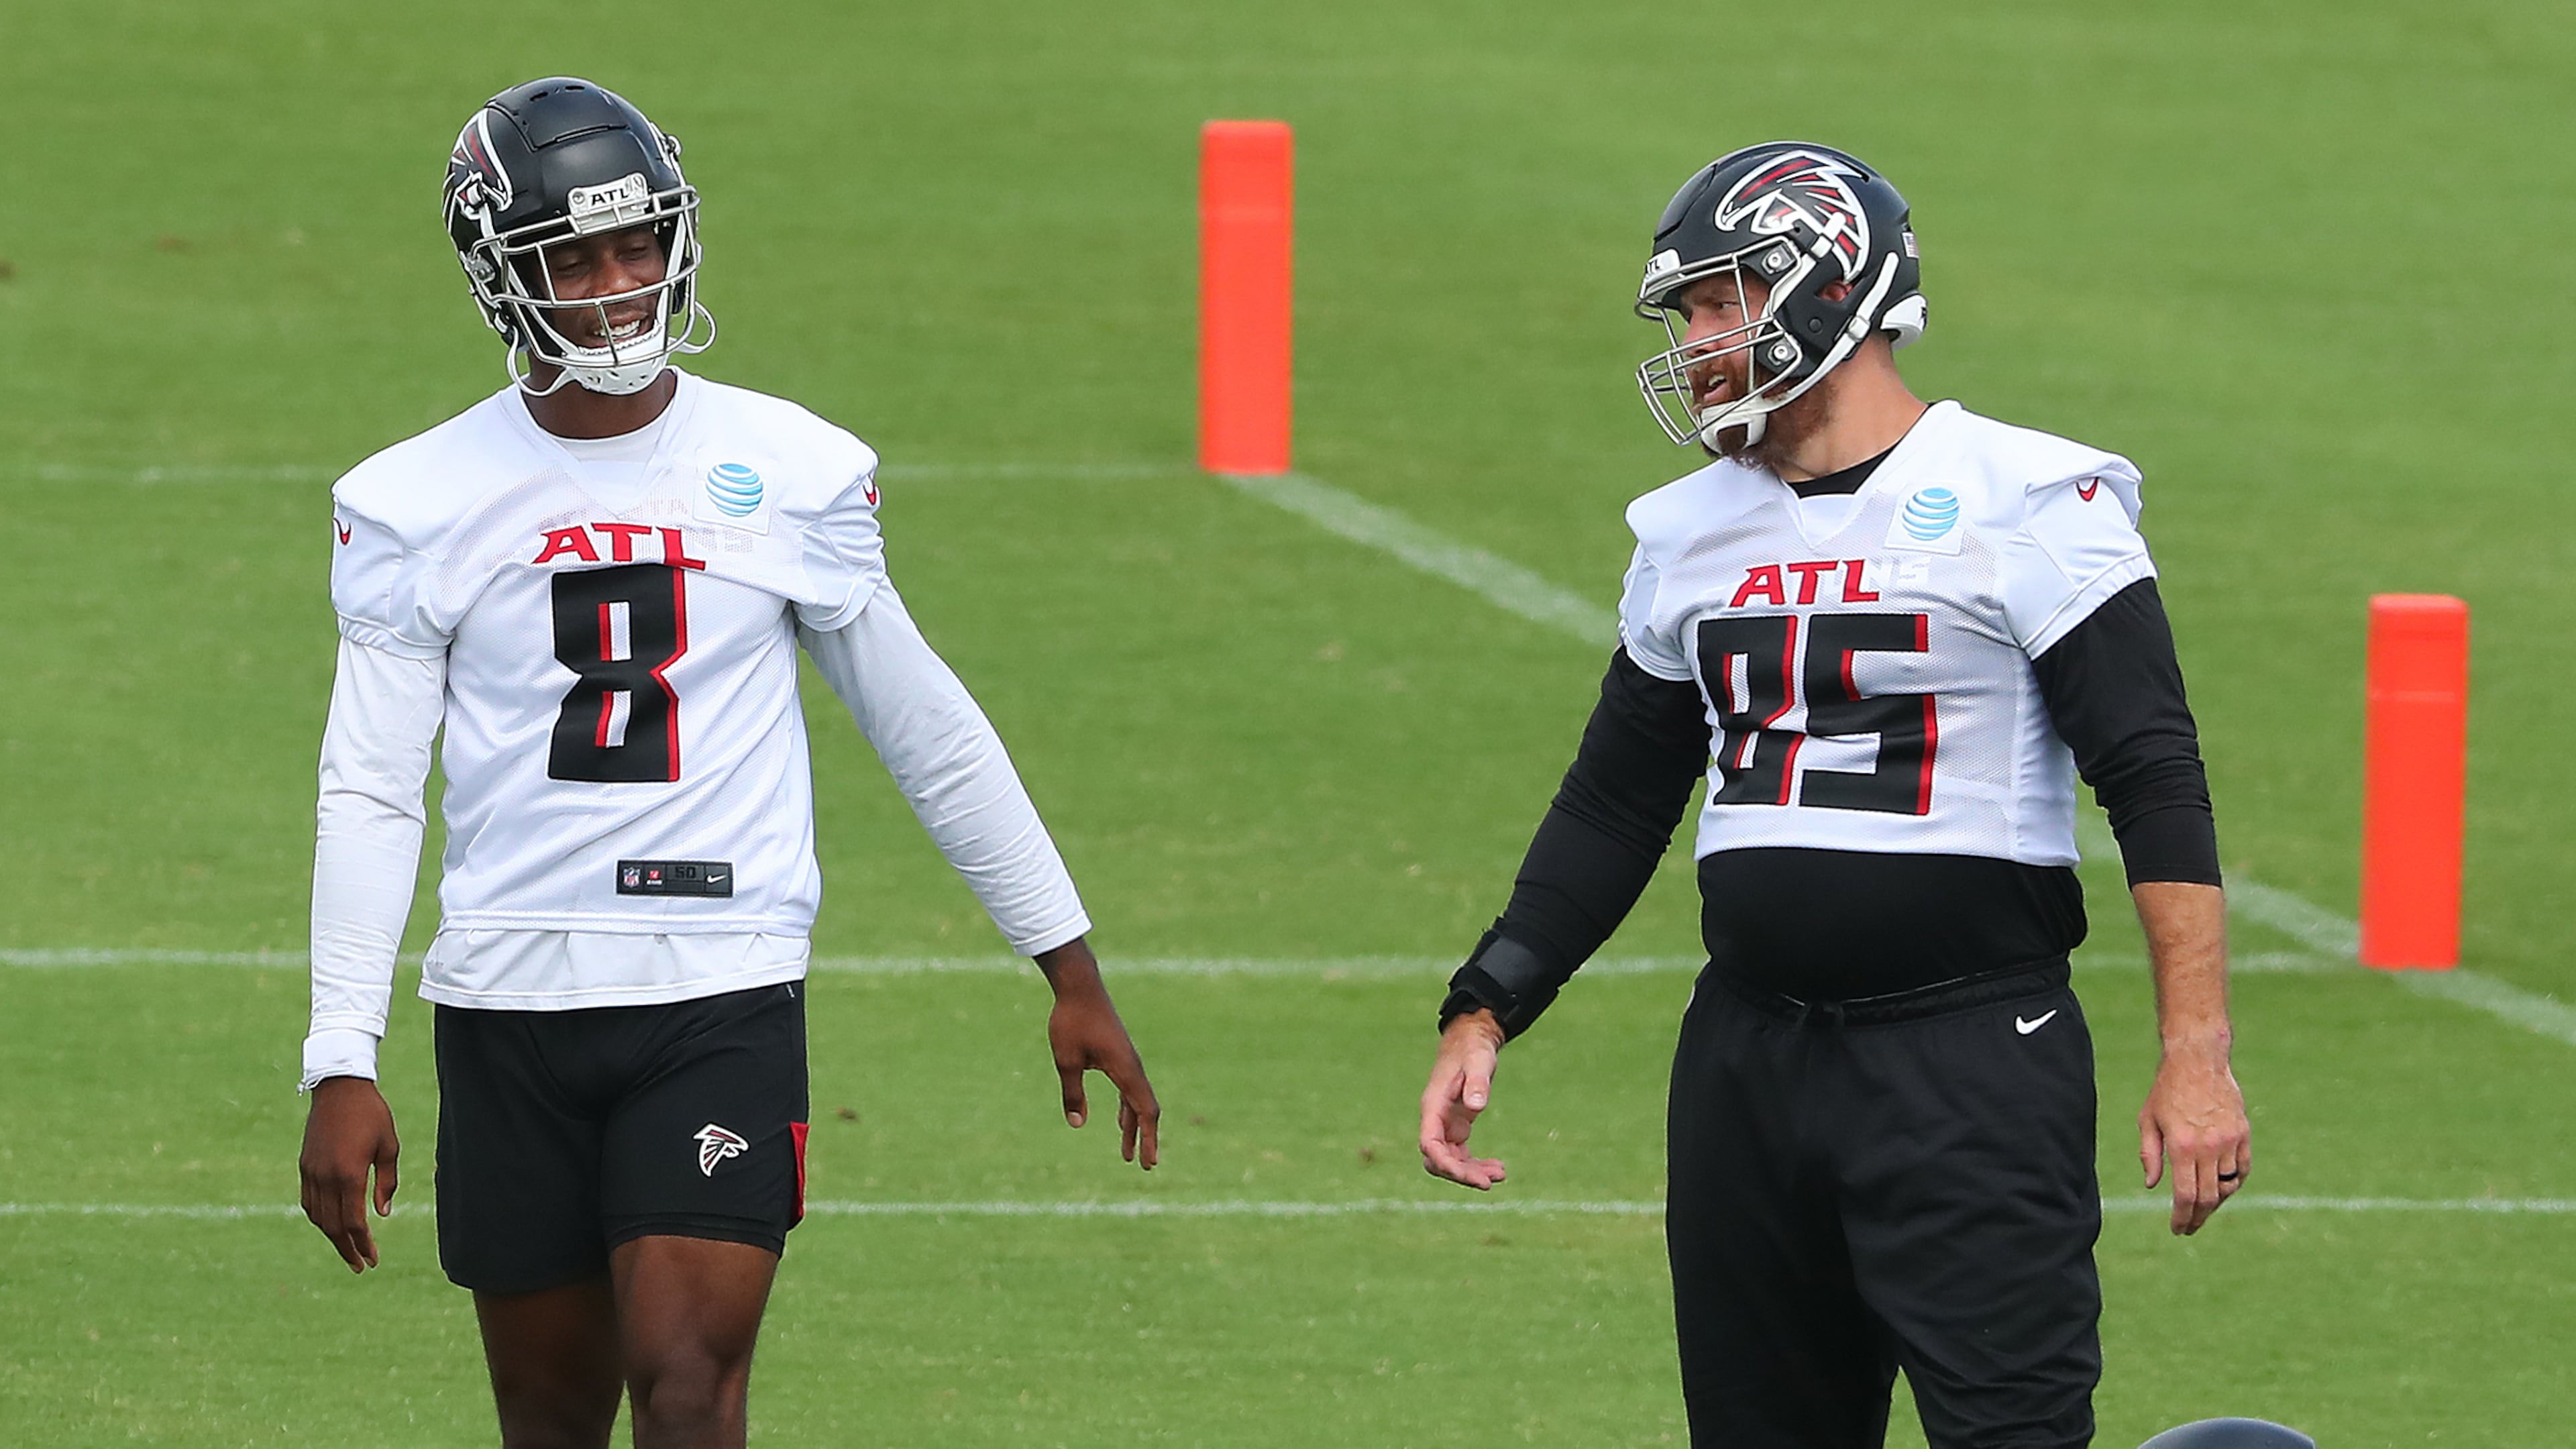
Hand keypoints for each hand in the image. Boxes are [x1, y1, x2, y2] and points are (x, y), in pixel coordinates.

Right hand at [299, 1076, 399, 1271]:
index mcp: (349, 1174)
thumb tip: (382, 1214)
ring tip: (348, 1248)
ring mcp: (312, 1172)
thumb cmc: (372, 1115)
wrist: (339, 1089)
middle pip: (334, 1226)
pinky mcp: (305, 1166)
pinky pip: (308, 1201)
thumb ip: (387, 1182)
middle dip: (347, 1249)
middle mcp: (326, 1177)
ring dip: (332, 1236)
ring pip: (318, 1217)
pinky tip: (331, 1224)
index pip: (354, 1222)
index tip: (371, 1260)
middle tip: (360, 1265)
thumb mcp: (389, 1147)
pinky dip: (319, 1218)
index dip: (363, 1244)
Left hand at [1036, 939, 1160, 1168]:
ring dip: (1134, 1125)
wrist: (1080, 986)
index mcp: (1125, 1070)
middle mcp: (1133, 1067)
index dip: (1148, 1138)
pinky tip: (1120, 1119)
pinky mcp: (1120, 1055)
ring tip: (1128, 1151)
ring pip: (1137, 1099)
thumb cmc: (1071, 1021)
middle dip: (1145, 1138)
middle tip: (1143, 1165)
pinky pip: (1129, 1088)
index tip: (1148, 1162)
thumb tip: (1077, 1124)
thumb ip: (1072, 1094)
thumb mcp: (1066, 1061)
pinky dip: (1127, 1107)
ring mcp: (1128, 1060)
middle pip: (1145, 1109)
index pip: (1144, 1111)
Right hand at [1419, 1009, 1506, 1189]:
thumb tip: (1476, 1106)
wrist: (1470, 1041)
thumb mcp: (1478, 1061)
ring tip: (1500, 1175)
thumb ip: (1476, 1082)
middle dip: (1462, 1174)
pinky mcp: (1456, 1128)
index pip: (1430, 1145)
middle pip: (1439, 1159)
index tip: (1471, 1178)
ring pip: (1451, 1161)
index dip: (1446, 1165)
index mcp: (1433, 1106)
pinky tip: (1498, 1168)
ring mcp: (1444, 1126)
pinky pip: (1461, 1155)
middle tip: (1489, 1182)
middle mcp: (1435, 1120)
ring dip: (1471, 1172)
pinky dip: (1476, 1164)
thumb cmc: (1472, 1050)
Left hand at [2138, 1037, 2249, 1235]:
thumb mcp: (2148, 1120)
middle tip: (2190, 1227)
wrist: (2198, 1060)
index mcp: (2181, 1146)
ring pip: (2228, 1186)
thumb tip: (2152, 1186)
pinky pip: (2242, 1169)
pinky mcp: (2243, 1133)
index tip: (2178, 1229)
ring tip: (2202, 1207)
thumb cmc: (2166, 1090)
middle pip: (2208, 1197)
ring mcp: (2229, 1140)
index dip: (2182, 1218)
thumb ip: (2149, 1155)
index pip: (2186, 1196)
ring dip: (2215, 1201)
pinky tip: (2221, 1187)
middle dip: (2198, 1217)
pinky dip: (2233, 1183)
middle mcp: (2208, 1147)